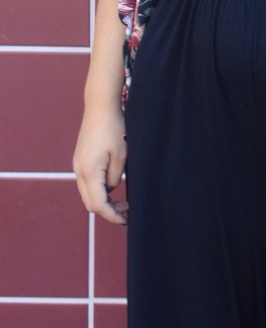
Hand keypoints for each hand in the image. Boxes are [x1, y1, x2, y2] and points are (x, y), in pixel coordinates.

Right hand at [73, 104, 127, 224]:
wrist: (100, 107)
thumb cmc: (113, 128)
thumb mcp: (121, 155)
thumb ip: (116, 177)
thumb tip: (111, 188)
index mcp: (89, 172)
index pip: (98, 205)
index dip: (111, 215)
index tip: (125, 220)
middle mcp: (79, 171)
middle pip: (89, 203)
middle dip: (107, 211)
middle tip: (126, 211)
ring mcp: (78, 165)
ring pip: (87, 194)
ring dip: (103, 201)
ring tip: (122, 202)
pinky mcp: (80, 160)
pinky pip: (87, 183)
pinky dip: (98, 190)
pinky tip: (112, 187)